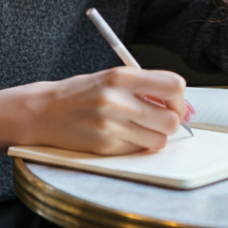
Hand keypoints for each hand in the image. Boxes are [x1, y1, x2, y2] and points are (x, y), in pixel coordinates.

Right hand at [23, 67, 186, 155]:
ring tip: (139, 126)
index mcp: (121, 76)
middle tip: (160, 118)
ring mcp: (111, 126)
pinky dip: (137, 145)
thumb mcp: (111, 77)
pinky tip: (123, 134)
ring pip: (159, 140)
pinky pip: (138, 151)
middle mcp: (117, 100)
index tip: (174, 101)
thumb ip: (144, 85)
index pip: (172, 85)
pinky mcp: (106, 147)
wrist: (45, 111)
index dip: (179, 97)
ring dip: (155, 136)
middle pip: (171, 119)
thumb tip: (181, 102)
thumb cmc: (81, 92)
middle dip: (171, 121)